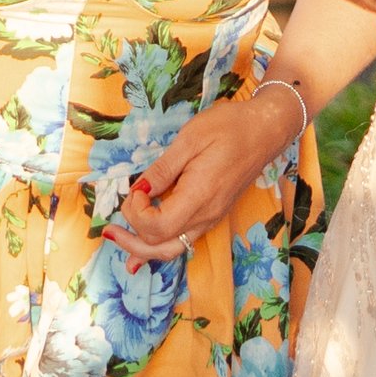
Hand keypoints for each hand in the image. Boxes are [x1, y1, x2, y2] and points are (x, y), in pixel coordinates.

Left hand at [102, 89, 301, 270]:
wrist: (266, 130)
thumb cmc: (230, 127)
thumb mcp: (191, 138)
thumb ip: (163, 168)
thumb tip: (139, 189)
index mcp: (200, 195)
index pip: (158, 226)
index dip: (136, 213)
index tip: (136, 188)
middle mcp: (207, 214)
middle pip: (162, 246)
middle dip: (131, 241)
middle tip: (109, 228)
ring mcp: (212, 217)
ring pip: (173, 249)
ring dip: (143, 248)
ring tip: (119, 239)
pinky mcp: (213, 214)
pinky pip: (183, 240)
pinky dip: (159, 244)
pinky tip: (142, 247)